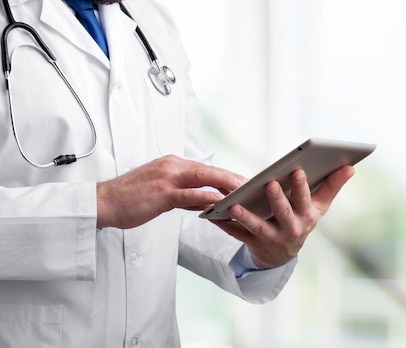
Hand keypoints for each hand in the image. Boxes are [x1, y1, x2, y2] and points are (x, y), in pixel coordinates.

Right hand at [97, 155, 246, 228]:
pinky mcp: (161, 193)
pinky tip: (218, 202)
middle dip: (231, 177)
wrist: (102, 202)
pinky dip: (205, 197)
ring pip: (202, 178)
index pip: (205, 168)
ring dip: (224, 184)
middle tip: (250, 184)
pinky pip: (188, 194)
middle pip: (208, 170)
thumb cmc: (129, 199)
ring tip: (242, 192)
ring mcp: (166, 178)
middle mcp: (171, 167)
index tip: (241, 180)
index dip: (225, 175)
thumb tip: (206, 201)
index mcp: (171, 164)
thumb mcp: (161, 193)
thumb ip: (185, 195)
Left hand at [212, 165, 354, 268]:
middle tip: (269, 183)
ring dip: (246, 216)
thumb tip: (350, 166)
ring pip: (257, 226)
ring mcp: (271, 238)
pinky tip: (212, 213)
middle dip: (277, 199)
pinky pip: (236, 233)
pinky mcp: (252, 243)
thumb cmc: (302, 220)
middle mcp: (291, 228)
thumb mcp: (319, 207)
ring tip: (234, 204)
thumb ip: (333, 186)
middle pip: (283, 213)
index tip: (297, 170)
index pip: (305, 199)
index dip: (302, 187)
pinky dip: (224, 223)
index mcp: (307, 216)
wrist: (284, 254)